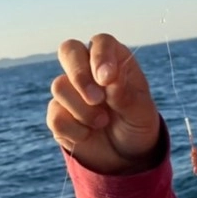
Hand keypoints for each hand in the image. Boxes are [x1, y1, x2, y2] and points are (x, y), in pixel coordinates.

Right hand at [47, 35, 162, 174]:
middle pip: (68, 50)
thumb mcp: (141, 112)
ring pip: (59, 86)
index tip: (107, 78)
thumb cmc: (137, 123)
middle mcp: (88, 69)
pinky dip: (75, 130)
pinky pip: (55, 116)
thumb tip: (108, 79)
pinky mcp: (58, 113)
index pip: (100, 42)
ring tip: (102, 122)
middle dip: (79, 75)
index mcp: (113, 60)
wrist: (126, 154)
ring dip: (83, 110)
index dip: (100, 56)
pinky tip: (88, 134)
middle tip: (97, 99)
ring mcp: (70, 90)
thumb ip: (126, 95)